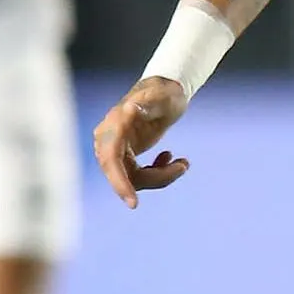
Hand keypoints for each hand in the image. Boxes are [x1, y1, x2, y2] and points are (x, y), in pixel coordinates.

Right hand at [92, 76, 193, 207]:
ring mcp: (117, 149)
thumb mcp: (161, 96)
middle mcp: (109, 139)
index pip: (111, 159)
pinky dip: (159, 173)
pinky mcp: (126, 156)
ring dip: (161, 176)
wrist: (164, 90)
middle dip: (153, 179)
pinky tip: (172, 158)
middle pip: (122, 174)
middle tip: (183, 166)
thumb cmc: (164, 91)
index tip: (133, 203)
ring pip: (134, 179)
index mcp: (114, 125)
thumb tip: (130, 109)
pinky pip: (139, 176)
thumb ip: (147, 103)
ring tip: (184, 163)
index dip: (119, 182)